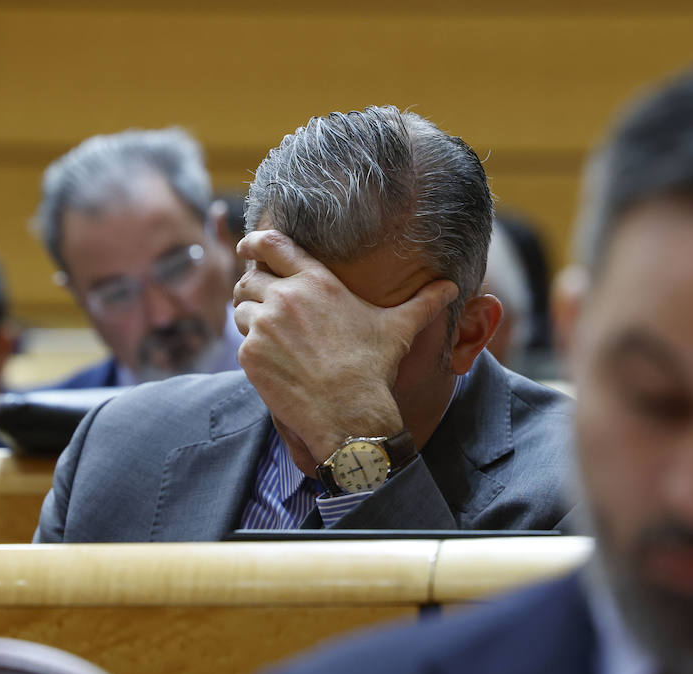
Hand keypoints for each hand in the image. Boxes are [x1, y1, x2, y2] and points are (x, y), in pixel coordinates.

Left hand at [232, 230, 455, 462]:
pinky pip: (240, 340)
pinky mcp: (250, 352)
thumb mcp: (399, 328)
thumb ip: (422, 302)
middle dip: (252, 287)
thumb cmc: (374, 368)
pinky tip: (271, 361)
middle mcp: (286, 296)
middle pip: (250, 277)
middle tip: (260, 303)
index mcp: (317, 280)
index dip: (254, 241)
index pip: (272, 244)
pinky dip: (251, 347)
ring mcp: (264, 324)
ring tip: (268, 335)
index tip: (247, 245)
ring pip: (241, 308)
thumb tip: (452, 287)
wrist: (349, 412)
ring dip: (249, 317)